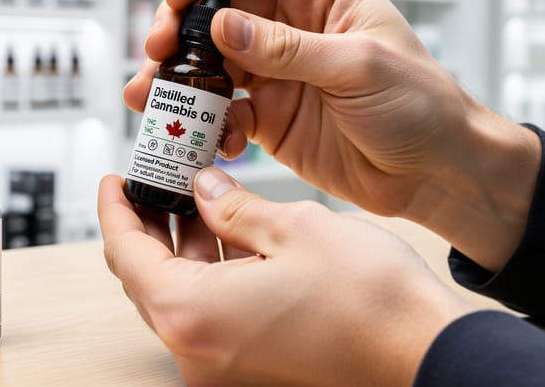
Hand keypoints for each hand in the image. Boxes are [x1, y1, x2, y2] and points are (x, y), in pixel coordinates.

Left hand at [98, 168, 472, 386]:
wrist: (428, 354)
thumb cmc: (370, 301)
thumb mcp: (292, 227)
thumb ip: (233, 206)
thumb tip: (204, 190)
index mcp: (193, 314)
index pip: (125, 253)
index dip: (115, 208)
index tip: (115, 179)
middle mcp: (198, 349)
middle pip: (147, 276)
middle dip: (151, 221)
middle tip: (157, 178)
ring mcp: (224, 363)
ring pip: (181, 293)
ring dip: (185, 245)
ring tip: (197, 194)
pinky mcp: (251, 365)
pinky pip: (212, 313)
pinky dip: (213, 272)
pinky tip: (231, 230)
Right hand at [124, 0, 540, 271]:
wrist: (436, 174)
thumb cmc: (421, 106)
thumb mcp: (358, 65)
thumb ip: (287, 48)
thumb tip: (223, 27)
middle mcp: (292, 24)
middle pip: (217, 7)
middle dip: (180, 26)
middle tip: (157, 51)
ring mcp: (276, 71)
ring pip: (210, 62)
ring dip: (179, 77)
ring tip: (152, 97)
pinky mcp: (268, 116)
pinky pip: (222, 112)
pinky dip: (206, 123)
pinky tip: (208, 139)